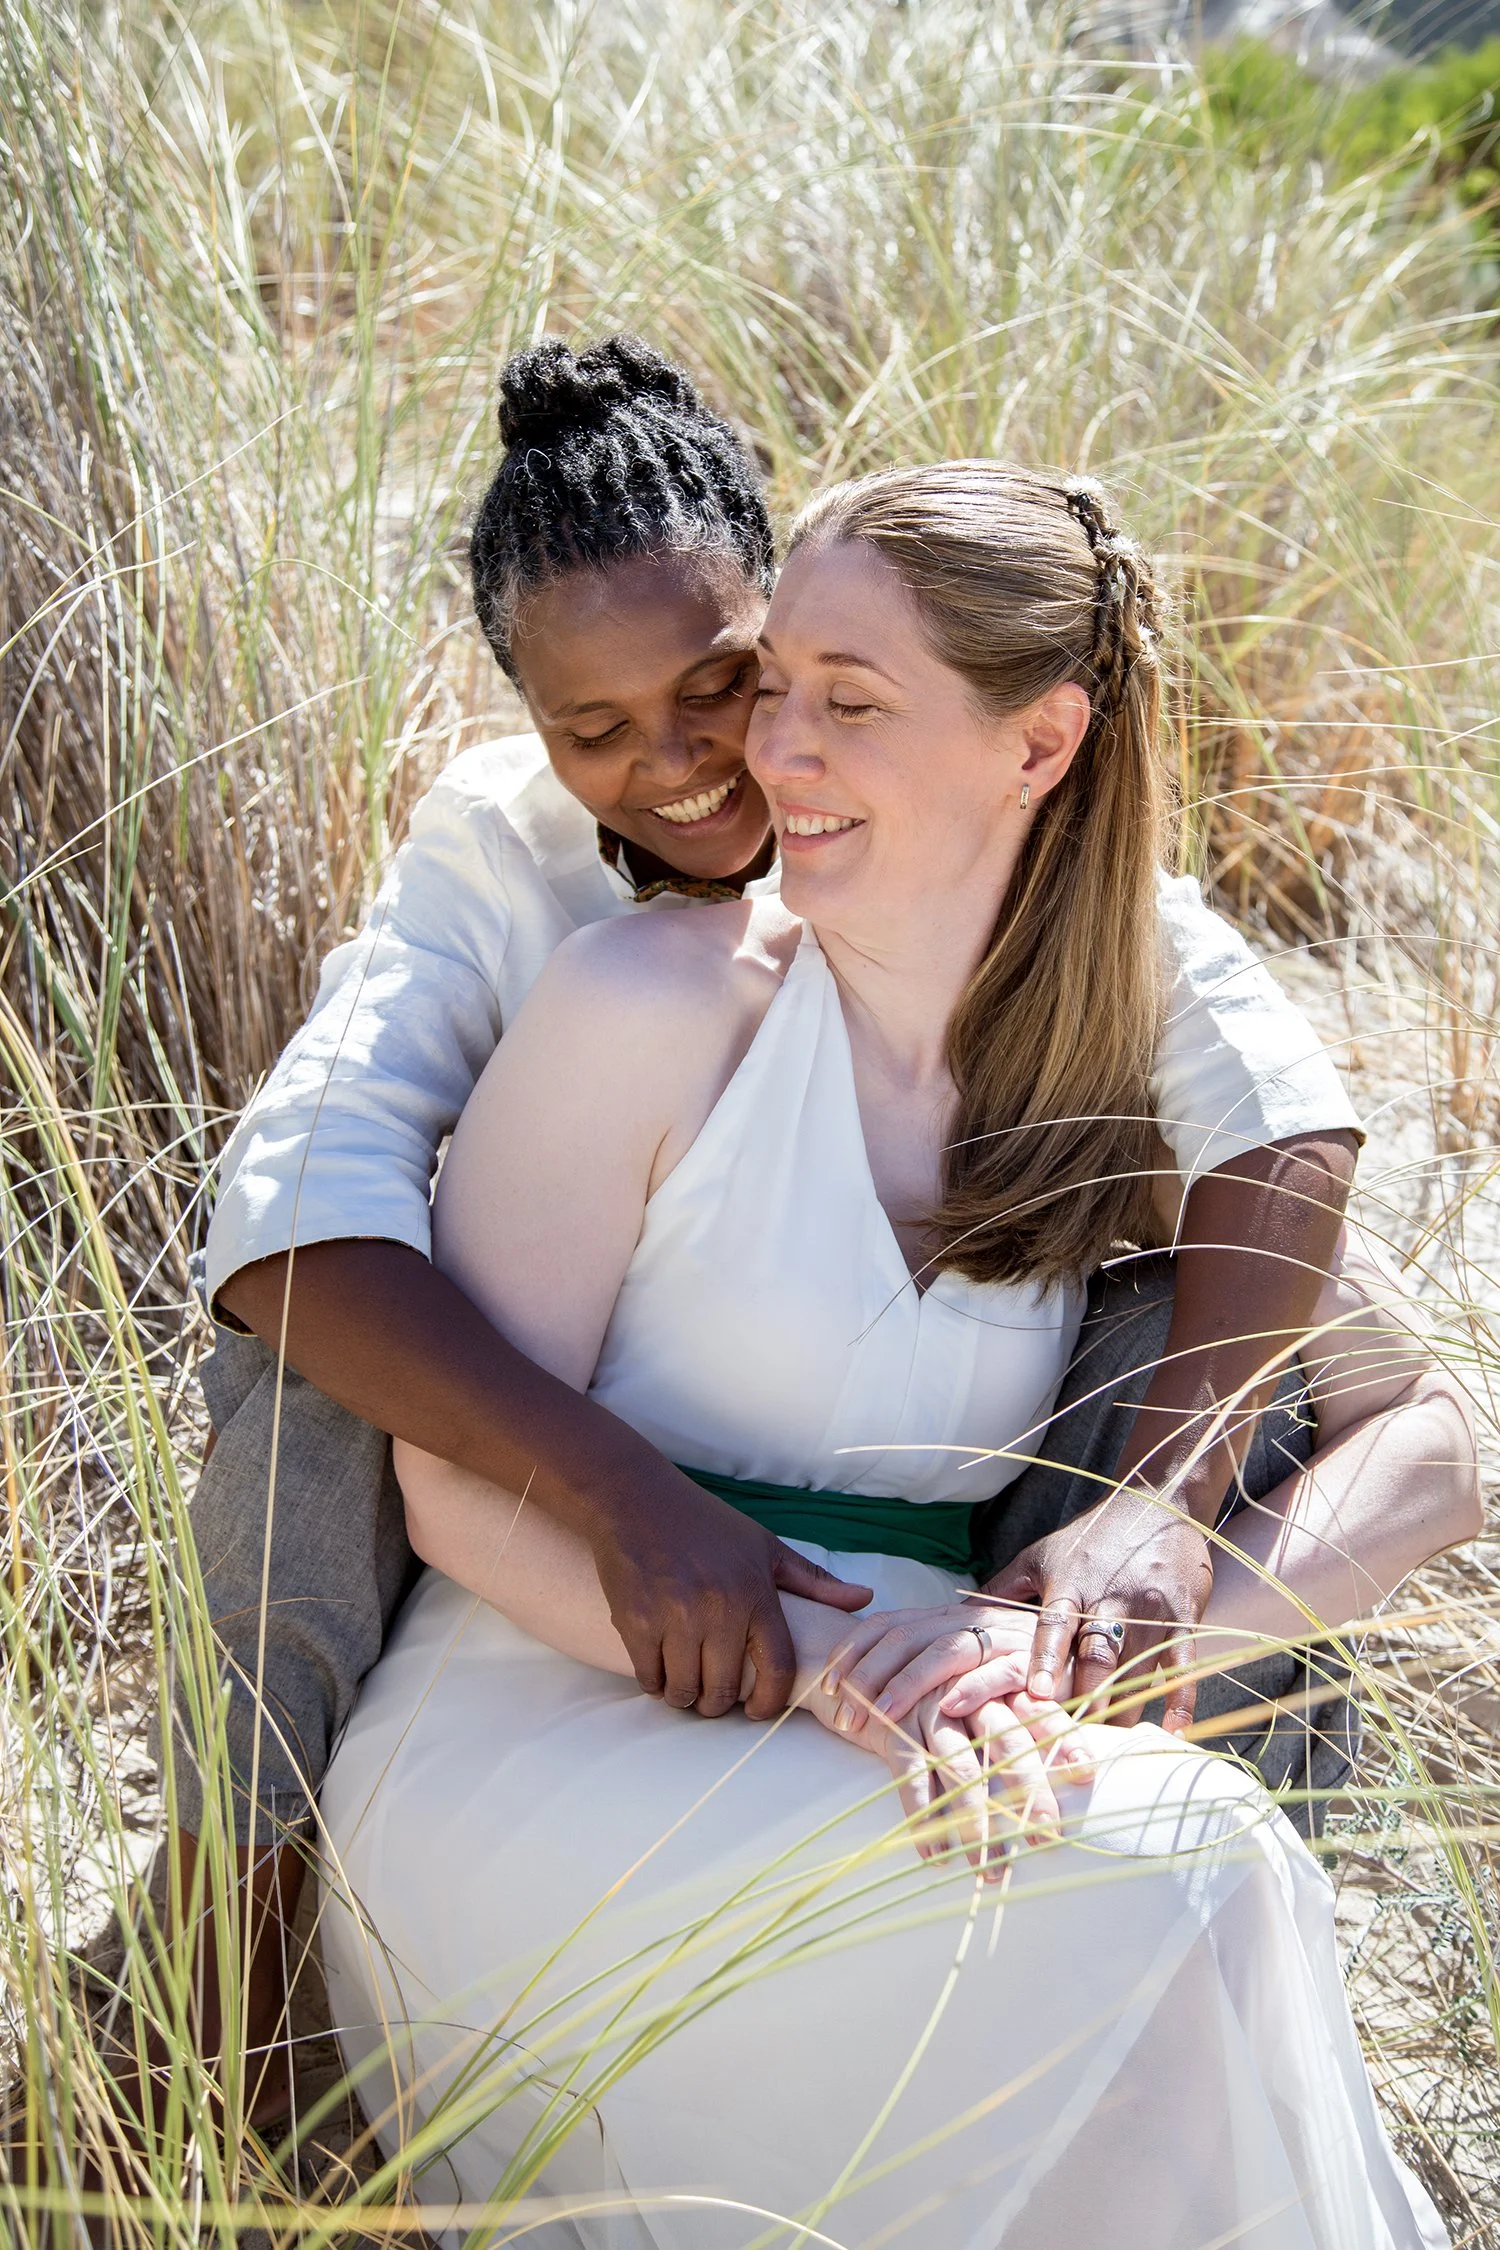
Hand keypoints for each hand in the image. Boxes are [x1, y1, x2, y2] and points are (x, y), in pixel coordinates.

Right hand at [593, 1486, 871, 1720]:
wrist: (637, 1500)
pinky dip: (655, 1684)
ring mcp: (673, 1617)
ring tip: (686, 1686)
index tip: (760, 1710)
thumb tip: (865, 1599)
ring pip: (683, 1690)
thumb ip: (815, 1581)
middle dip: (718, 1705)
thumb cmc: (706, 1524)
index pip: (777, 1668)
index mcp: (755, 1593)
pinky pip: (649, 1678)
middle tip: (714, 1697)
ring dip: (685, 1697)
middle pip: (723, 1691)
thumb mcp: (765, 1547)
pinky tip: (661, 1672)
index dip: (770, 1702)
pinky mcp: (635, 1621)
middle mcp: (717, 1610)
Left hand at [819, 1604, 1044, 1734]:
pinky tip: (949, 1708)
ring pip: (944, 1651)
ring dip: (908, 1684)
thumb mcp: (960, 1660)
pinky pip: (999, 1672)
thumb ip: (922, 1662)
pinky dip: (973, 1688)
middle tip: (843, 1717)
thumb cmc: (1008, 1668)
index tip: (825, 1688)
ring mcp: (999, 1638)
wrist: (1077, 1656)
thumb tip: (868, 1687)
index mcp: (942, 1617)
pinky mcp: (1031, 1663)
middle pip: (905, 1636)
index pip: (886, 1624)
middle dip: (868, 1676)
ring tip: (881, 1716)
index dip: (852, 1653)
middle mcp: (966, 1620)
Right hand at [881, 1688, 1085, 1875]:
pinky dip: (923, 1816)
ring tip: (988, 1867)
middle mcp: (969, 1691)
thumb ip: (1019, 1719)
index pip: (1039, 1709)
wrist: (866, 1668)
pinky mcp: (895, 1728)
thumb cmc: (938, 1692)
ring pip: (961, 1766)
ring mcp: (930, 1709)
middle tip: (1047, 1834)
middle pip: (1006, 1739)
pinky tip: (935, 1855)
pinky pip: (913, 1776)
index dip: (1064, 1738)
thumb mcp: (980, 1693)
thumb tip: (1068, 1769)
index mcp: (997, 1681)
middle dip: (1029, 1789)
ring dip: (975, 1820)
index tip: (1087, 1773)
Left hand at [985, 1485, 1213, 1731]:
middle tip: (1068, 1742)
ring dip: (1120, 1710)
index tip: (1035, 1694)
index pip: (1054, 1624)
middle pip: (1096, 1657)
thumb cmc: (1093, 1536)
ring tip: (1104, 1749)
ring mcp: (1150, 1610)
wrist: (1160, 1504)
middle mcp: (1110, 1598)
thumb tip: (961, 1618)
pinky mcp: (1185, 1618)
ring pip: (1134, 1669)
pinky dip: (1179, 1702)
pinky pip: (1182, 1666)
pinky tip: (1172, 1734)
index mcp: (1070, 1583)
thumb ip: (1004, 1588)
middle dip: (1083, 1700)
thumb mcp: (1044, 1554)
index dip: (1044, 1659)